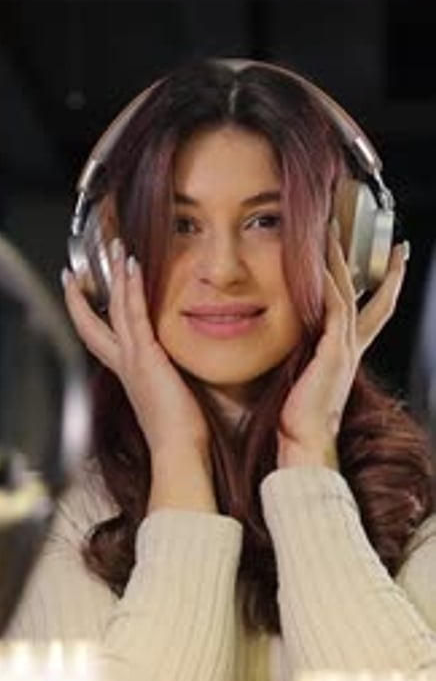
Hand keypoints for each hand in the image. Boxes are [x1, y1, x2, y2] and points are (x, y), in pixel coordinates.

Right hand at [62, 241, 215, 511]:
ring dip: (114, 278)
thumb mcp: (166, 400)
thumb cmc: (178, 434)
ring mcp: (132, 358)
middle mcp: (124, 365)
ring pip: (115, 310)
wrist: (177, 450)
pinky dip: (132, 289)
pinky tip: (132, 267)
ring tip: (114, 250)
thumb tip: (175, 378)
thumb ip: (164, 383)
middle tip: (73, 272)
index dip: (86, 318)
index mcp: (127, 376)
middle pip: (92, 323)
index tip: (80, 299)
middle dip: (80, 297)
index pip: (100, 340)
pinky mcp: (146, 355)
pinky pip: (135, 314)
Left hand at [277, 228, 408, 468]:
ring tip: (337, 236)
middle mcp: (350, 350)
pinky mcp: (333, 353)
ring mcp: (344, 350)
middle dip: (386, 273)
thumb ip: (301, 358)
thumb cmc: (297, 421)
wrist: (306, 444)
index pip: (371, 316)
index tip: (391, 268)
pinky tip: (323, 268)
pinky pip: (334, 310)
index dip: (384, 291)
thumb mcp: (302, 380)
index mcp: (346, 357)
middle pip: (374, 301)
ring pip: (350, 296)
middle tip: (395, 248)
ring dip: (342, 263)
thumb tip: (285, 345)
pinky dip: (329, 286)